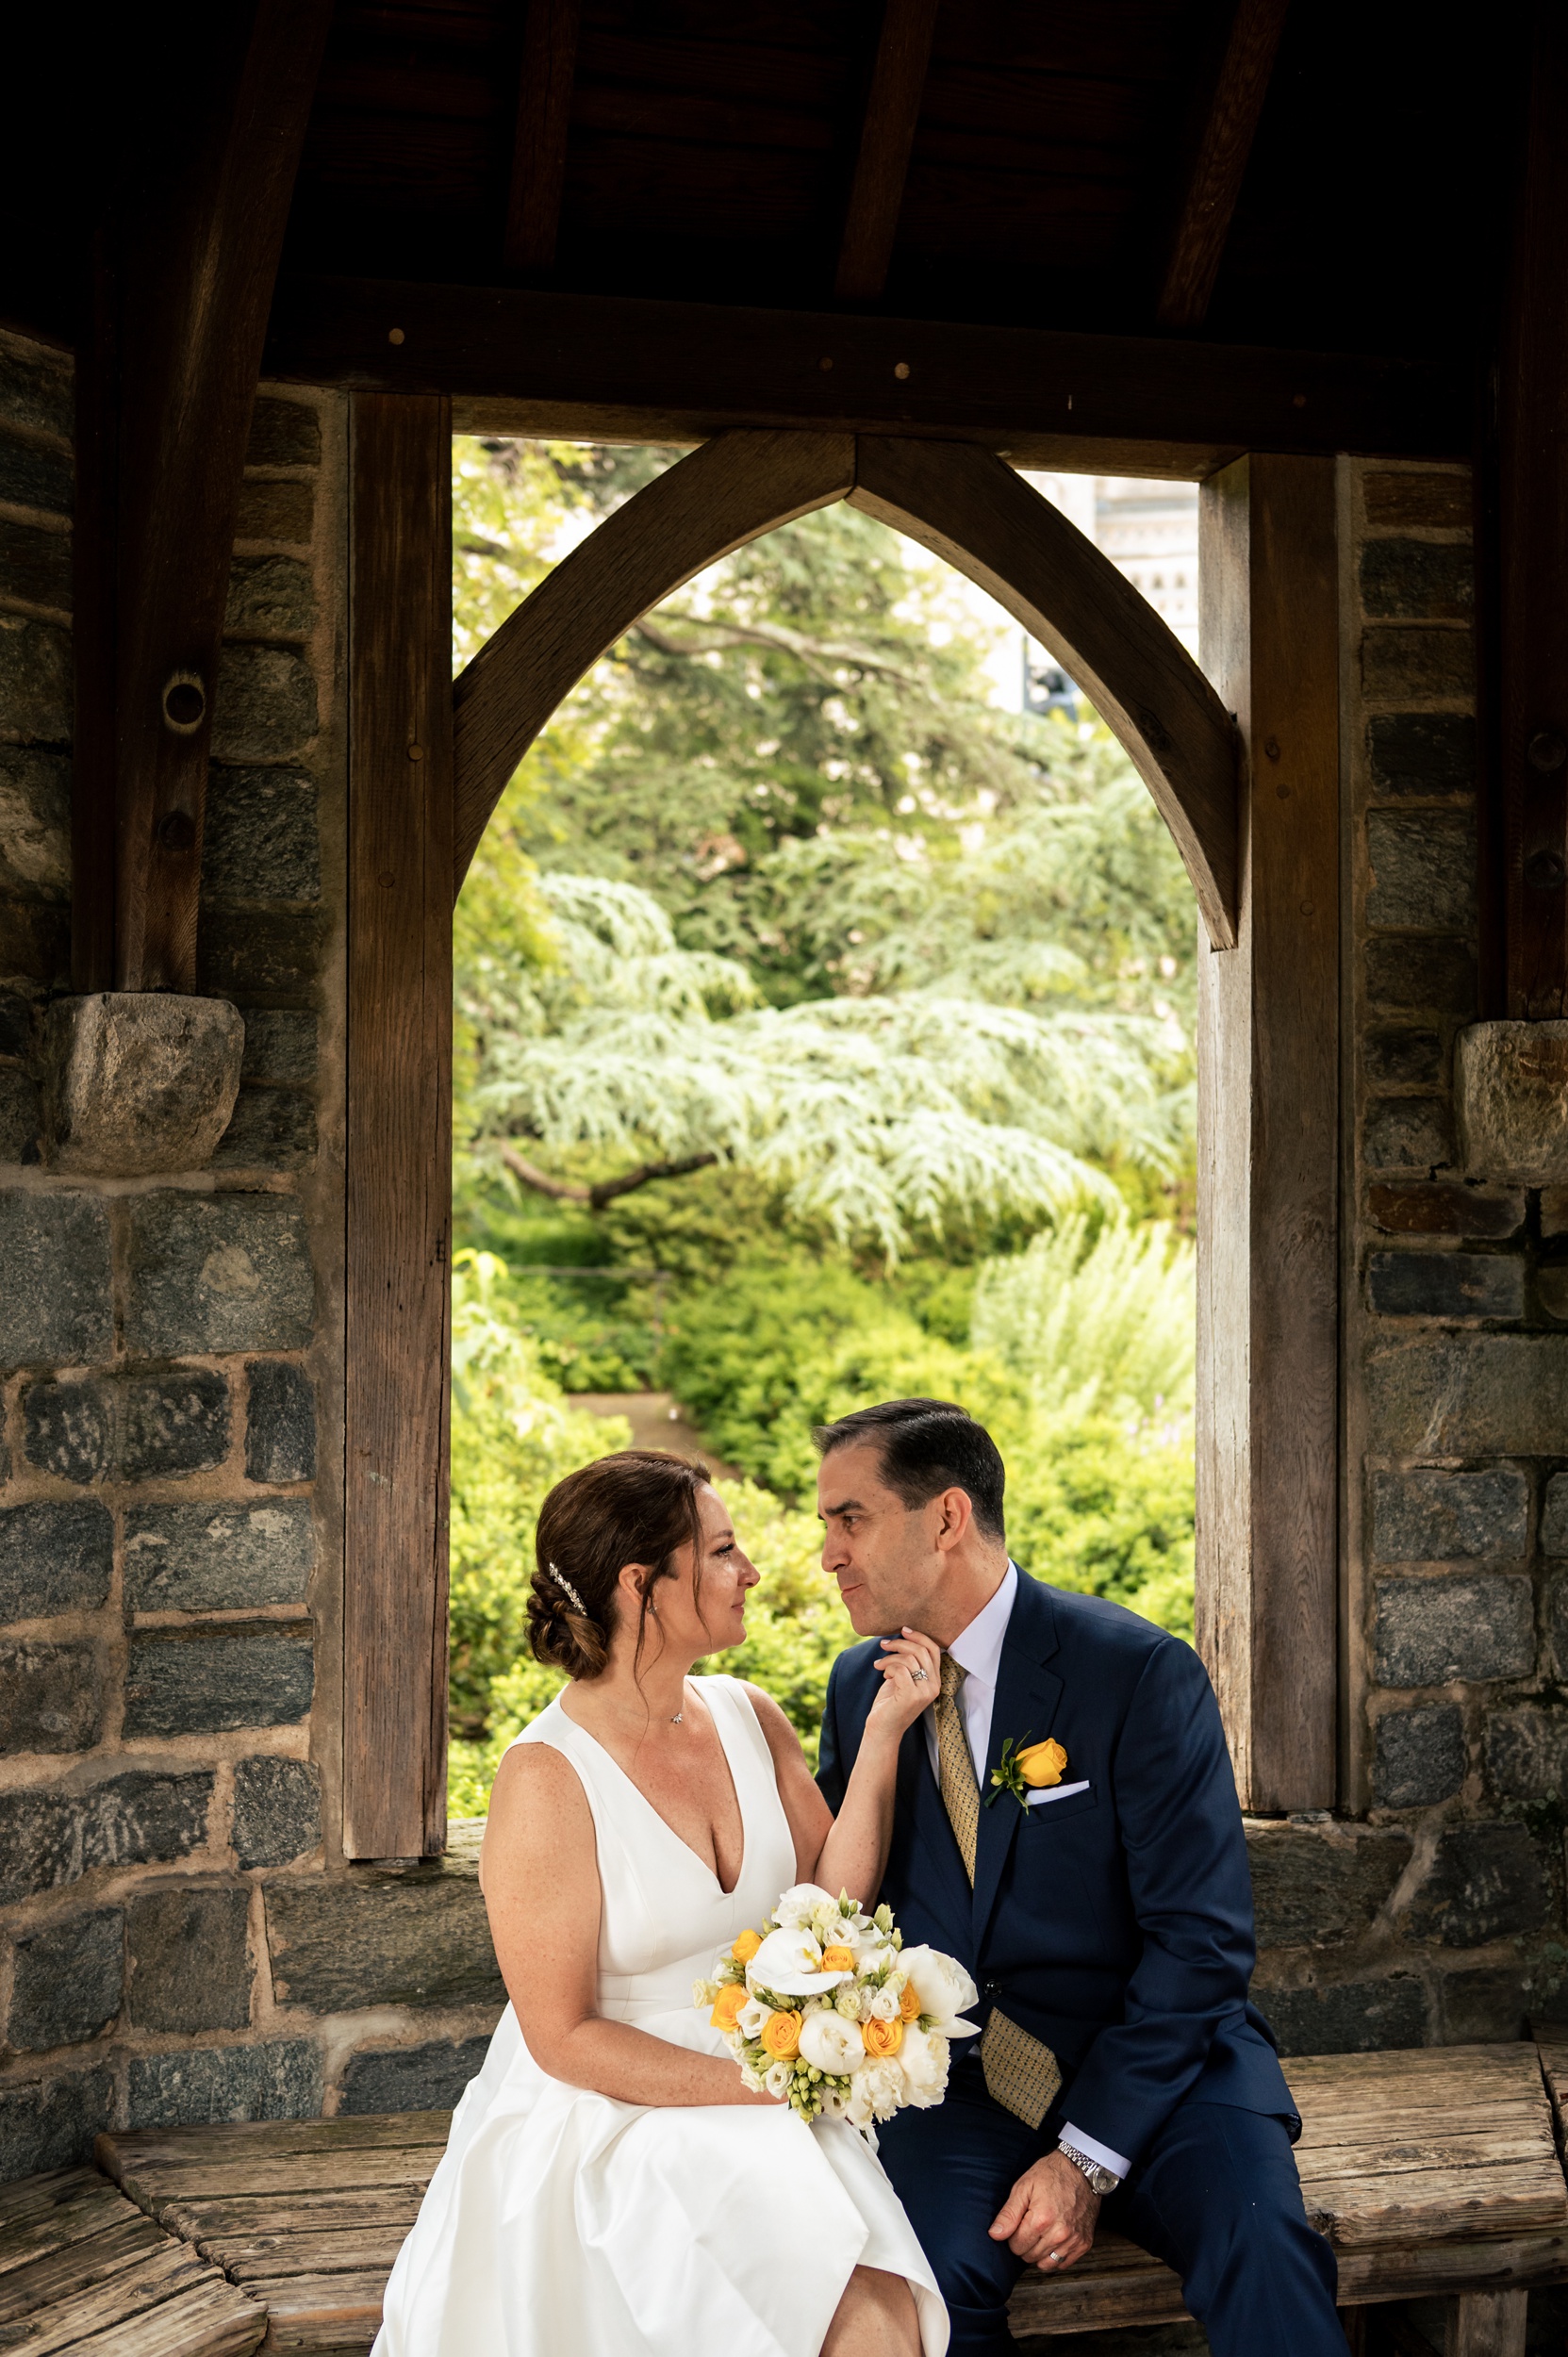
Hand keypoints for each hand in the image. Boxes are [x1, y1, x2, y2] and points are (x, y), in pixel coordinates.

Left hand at [865, 1628, 941, 1740]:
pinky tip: (883, 1675)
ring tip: (879, 1664)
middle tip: (883, 1644)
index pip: (934, 1650)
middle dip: (900, 1643)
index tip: (903, 1630)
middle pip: (921, 1650)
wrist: (882, 1729)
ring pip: (909, 1658)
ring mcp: (925, 1692)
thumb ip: (908, 1662)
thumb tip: (902, 1638)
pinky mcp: (912, 1695)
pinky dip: (888, 1667)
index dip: (919, 1636)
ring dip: (889, 1657)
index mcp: (935, 1680)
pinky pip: (900, 1669)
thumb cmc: (890, 1703)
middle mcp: (934, 1686)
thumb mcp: (902, 1678)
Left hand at [988, 2151, 1099, 2270]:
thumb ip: (1008, 2214)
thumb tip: (995, 2234)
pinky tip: (1054, 2239)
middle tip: (1030, 2225)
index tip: (1019, 2223)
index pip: (1016, 2246)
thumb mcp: (1024, 2187)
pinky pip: (1063, 2264)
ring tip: (1041, 2233)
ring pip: (1045, 2264)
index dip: (1013, 2235)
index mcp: (1041, 2219)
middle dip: (1025, 2244)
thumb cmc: (1051, 2174)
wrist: (1082, 2169)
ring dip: (1039, 2252)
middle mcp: (1059, 2234)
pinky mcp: (1084, 2244)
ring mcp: (1073, 2241)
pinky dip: (1055, 2255)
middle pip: (1029, 2257)